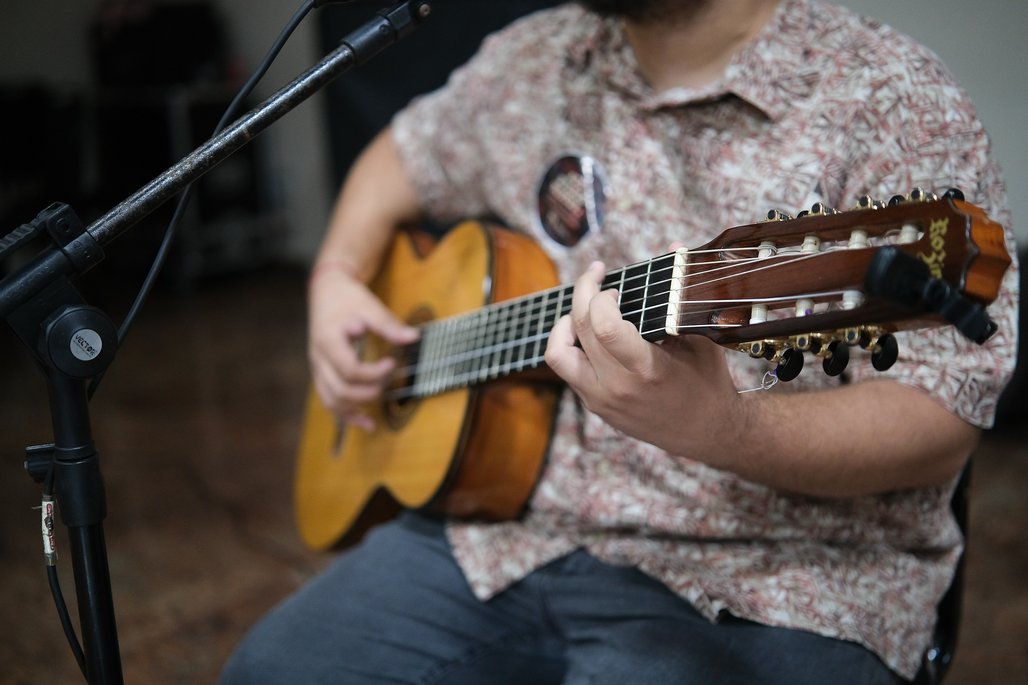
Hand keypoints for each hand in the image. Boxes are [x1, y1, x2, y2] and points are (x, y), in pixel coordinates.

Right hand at [308, 265, 418, 430]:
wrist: (327, 291)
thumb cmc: (348, 298)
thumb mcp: (369, 306)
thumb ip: (389, 325)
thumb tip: (413, 338)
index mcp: (328, 341)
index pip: (349, 370)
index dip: (373, 374)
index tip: (392, 364)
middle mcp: (318, 358)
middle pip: (340, 390)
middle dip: (367, 392)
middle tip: (389, 380)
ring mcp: (317, 368)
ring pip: (331, 400)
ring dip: (354, 410)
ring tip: (375, 416)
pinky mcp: (322, 373)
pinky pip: (329, 400)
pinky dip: (346, 415)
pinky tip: (366, 423)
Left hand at [544, 261, 741, 458]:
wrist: (707, 433)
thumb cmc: (708, 381)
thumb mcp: (701, 338)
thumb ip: (682, 294)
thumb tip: (675, 245)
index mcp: (647, 370)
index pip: (605, 328)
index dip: (600, 297)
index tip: (613, 285)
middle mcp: (617, 387)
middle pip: (579, 330)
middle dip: (583, 293)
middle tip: (595, 275)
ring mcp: (601, 399)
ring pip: (558, 353)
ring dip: (565, 322)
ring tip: (583, 307)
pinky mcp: (594, 406)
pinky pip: (567, 369)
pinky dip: (572, 344)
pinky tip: (590, 331)